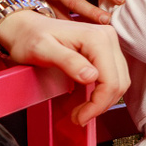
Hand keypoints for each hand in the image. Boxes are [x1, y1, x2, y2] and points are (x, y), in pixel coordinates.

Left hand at [0, 13, 129, 124]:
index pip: (110, 80)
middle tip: (78, 118)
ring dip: (102, 101)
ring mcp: (109, 43)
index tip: (80, 118)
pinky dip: (102, 92)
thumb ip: (67, 61)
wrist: (26, 28)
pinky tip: (86, 99)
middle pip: (118, 82)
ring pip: (119, 82)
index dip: (98, 104)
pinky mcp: (106, 51)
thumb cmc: (30, 38)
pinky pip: (113, 77)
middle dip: (100, 105)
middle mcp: (108, 38)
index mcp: (97, 38)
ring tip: (81, 111)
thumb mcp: (42, 50)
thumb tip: (92, 77)